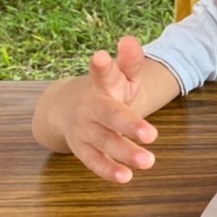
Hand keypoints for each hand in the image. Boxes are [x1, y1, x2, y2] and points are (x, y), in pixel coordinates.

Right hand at [43, 36, 158, 182]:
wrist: (64, 108)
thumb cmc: (106, 90)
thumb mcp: (120, 75)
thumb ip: (130, 61)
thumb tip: (130, 40)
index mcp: (101, 85)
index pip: (102, 74)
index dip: (102, 66)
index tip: (100, 56)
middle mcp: (90, 107)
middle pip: (109, 115)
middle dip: (129, 125)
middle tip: (151, 134)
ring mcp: (84, 129)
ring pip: (104, 141)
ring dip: (125, 152)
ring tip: (148, 161)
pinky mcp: (82, 148)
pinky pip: (94, 160)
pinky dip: (108, 170)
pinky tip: (126, 177)